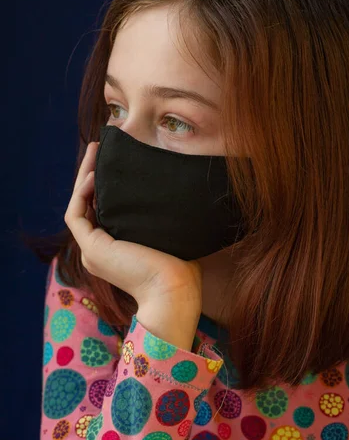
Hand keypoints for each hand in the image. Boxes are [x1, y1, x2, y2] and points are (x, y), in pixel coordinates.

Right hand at [64, 142, 202, 348]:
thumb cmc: (180, 266)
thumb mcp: (165, 235)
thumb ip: (157, 218)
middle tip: (98, 148)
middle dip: (91, 174)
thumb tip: (171, 191)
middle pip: (88, 204)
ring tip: (94, 152)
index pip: (102, 209)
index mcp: (114, 249)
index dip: (103, 185)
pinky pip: (76, 215)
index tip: (113, 161)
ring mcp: (92, 251)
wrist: (175, 290)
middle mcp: (98, 250)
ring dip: (83, 178)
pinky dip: (82, 194)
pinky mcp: (92, 248)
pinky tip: (95, 175)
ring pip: (79, 206)